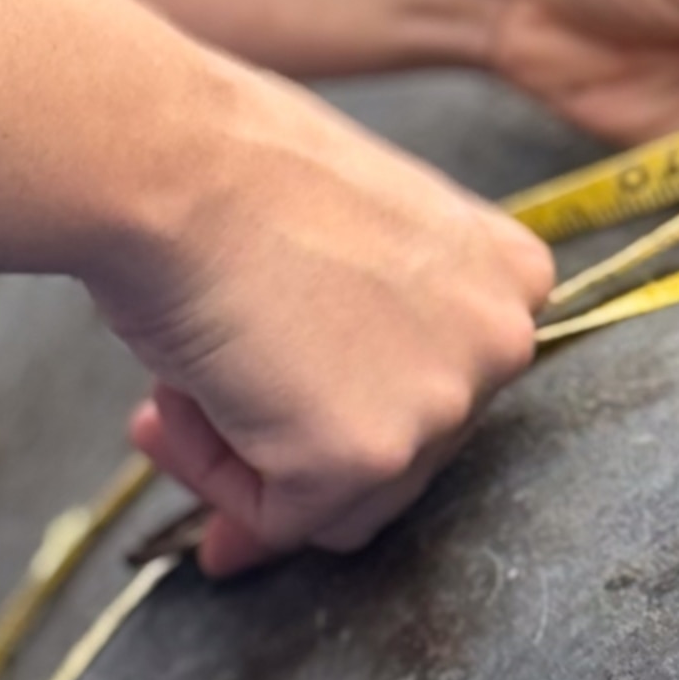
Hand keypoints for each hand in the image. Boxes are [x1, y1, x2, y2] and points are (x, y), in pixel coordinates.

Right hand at [105, 55, 552, 578]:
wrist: (168, 162)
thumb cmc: (229, 171)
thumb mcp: (346, 241)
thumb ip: (364, 329)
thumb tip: (328, 433)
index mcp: (510, 278)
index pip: (443, 385)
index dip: (343, 400)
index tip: (275, 401)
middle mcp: (502, 344)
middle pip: (403, 453)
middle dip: (290, 441)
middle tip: (187, 406)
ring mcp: (441, 405)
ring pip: (347, 500)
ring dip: (247, 459)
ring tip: (170, 395)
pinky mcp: (368, 455)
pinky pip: (284, 517)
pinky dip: (214, 475)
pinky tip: (170, 405)